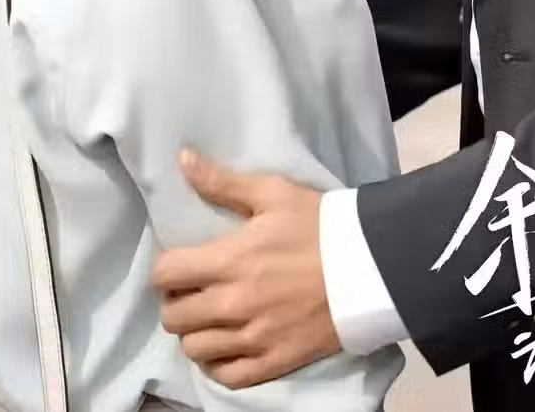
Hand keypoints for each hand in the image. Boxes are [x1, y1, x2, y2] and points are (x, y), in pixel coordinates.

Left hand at [152, 150, 341, 388]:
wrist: (369, 267)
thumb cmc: (319, 224)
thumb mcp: (273, 193)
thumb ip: (222, 181)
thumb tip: (182, 158)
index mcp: (229, 259)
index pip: (165, 274)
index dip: (165, 269)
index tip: (179, 264)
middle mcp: (233, 303)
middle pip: (173, 317)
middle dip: (176, 301)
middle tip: (194, 290)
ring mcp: (252, 338)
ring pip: (194, 349)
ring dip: (195, 333)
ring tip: (210, 317)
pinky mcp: (273, 362)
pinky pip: (225, 376)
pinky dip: (218, 363)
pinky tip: (227, 344)